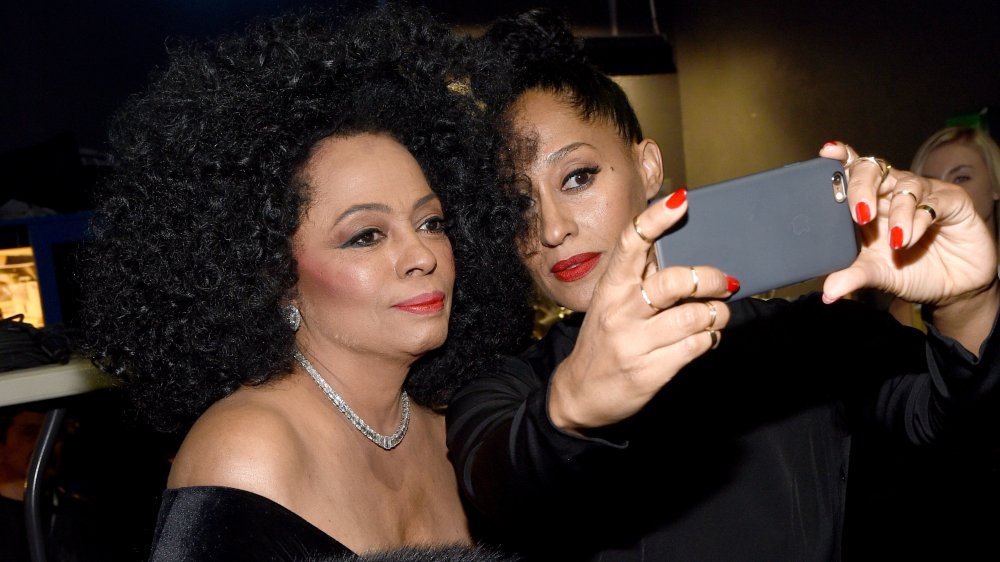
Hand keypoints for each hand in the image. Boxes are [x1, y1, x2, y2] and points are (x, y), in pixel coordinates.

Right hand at [548, 188, 738, 431]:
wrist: (580, 394)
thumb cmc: (604, 340)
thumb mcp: (611, 303)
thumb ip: (640, 277)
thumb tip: (680, 248)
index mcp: (610, 288)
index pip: (632, 243)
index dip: (656, 219)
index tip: (681, 201)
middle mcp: (620, 312)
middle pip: (673, 281)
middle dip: (710, 279)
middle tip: (725, 283)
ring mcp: (634, 343)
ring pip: (693, 317)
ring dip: (717, 313)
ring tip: (718, 314)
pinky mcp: (650, 372)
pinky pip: (695, 346)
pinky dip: (709, 339)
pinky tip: (706, 337)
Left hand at [819, 141, 996, 305]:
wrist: (952, 288)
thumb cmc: (910, 271)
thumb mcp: (877, 275)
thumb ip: (853, 277)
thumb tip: (829, 293)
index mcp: (869, 202)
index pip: (853, 170)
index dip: (841, 157)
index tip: (828, 152)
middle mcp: (892, 192)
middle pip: (873, 169)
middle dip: (862, 186)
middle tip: (859, 213)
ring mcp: (922, 193)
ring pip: (905, 185)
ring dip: (897, 213)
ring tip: (895, 242)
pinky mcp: (951, 200)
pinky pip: (933, 201)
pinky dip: (919, 220)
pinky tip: (912, 239)